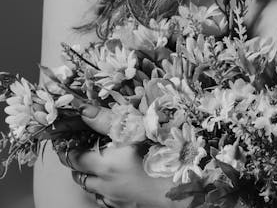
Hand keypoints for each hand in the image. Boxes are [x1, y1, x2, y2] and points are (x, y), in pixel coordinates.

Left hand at [57, 106, 184, 207]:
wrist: (182, 186)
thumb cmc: (161, 155)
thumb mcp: (134, 129)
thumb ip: (106, 120)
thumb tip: (83, 110)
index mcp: (104, 165)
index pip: (73, 158)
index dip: (66, 148)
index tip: (63, 140)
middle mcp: (105, 185)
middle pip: (79, 176)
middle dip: (75, 163)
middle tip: (77, 150)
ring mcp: (115, 198)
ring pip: (92, 189)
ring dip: (89, 177)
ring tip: (95, 163)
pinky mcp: (126, 206)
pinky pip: (106, 199)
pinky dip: (103, 190)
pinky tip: (113, 181)